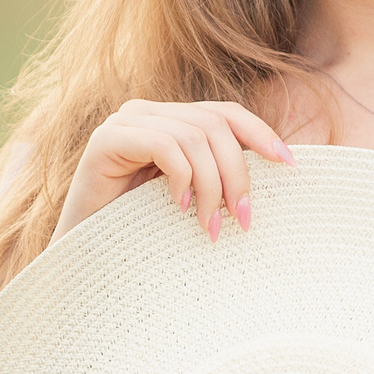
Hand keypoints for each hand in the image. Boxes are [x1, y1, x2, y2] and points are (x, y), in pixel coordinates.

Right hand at [53, 99, 294, 245]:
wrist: (84, 260)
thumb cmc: (143, 234)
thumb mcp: (193, 199)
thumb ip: (219, 176)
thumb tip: (283, 164)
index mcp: (170, 120)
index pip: (226, 112)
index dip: (262, 133)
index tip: (290, 165)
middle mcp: (147, 112)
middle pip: (215, 124)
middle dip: (238, 174)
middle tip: (243, 220)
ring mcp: (124, 122)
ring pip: (193, 137)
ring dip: (211, 187)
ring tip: (208, 227)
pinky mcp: (105, 141)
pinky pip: (164, 146)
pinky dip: (181, 178)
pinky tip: (178, 209)